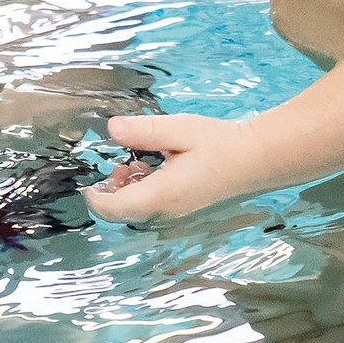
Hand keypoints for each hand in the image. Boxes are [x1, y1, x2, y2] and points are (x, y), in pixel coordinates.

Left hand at [85, 113, 253, 222]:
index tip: (87, 181)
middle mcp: (167, 212)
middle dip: (111, 192)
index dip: (95, 198)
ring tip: (136, 162)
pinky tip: (154, 168)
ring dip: (128, 191)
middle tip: (118, 165)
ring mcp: (177, 214)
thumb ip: (143, 131)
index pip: (114, 209)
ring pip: (138, 212)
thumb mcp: (179, 130)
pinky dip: (143, 191)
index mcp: (162, 195)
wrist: (256, 159)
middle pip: (123, 214)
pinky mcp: (184, 209)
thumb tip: (112, 128)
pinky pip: (153, 208)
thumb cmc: (220, 144)